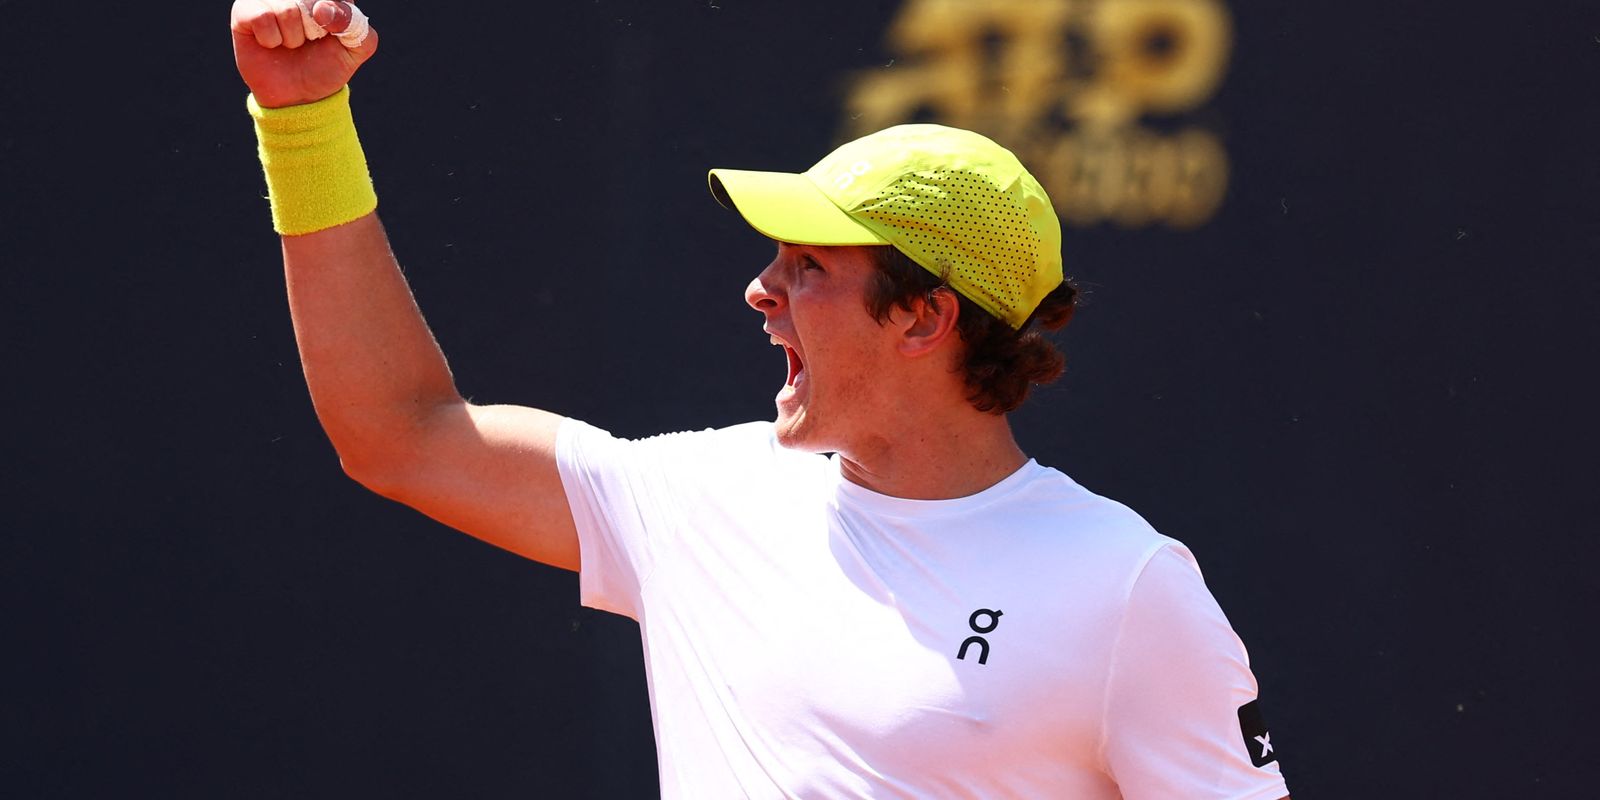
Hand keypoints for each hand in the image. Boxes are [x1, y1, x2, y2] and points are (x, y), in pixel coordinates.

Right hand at [231, 0, 378, 107]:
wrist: (297, 95)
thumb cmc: (326, 67)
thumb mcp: (355, 50)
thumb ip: (357, 27)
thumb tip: (322, 9)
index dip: (334, 16)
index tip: (331, 33)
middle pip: (310, 1)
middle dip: (314, 29)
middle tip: (309, 39)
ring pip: (287, 10)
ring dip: (293, 38)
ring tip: (290, 43)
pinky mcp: (244, 10)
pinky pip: (262, 18)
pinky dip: (272, 39)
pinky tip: (272, 43)